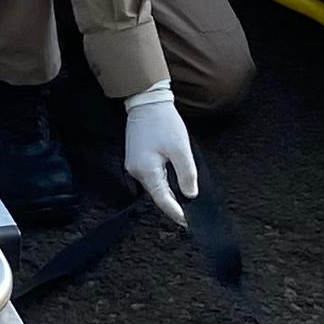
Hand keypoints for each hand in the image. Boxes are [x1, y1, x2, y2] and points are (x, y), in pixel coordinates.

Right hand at [119, 84, 197, 222]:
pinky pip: (151, 176)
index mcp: (147, 171)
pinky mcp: (135, 158)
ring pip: (154, 186)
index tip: (187, 223)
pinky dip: (162, 182)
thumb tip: (190, 195)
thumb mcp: (181, 149)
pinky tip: (173, 183)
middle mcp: (136, 171)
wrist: (147, 100)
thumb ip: (186, 174)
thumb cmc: (164, 122)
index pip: (162, 199)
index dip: (175, 212)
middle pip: (157, 194)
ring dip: (168, 193)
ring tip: (183, 201)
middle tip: (188, 215)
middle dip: (172, 204)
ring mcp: (133, 165)